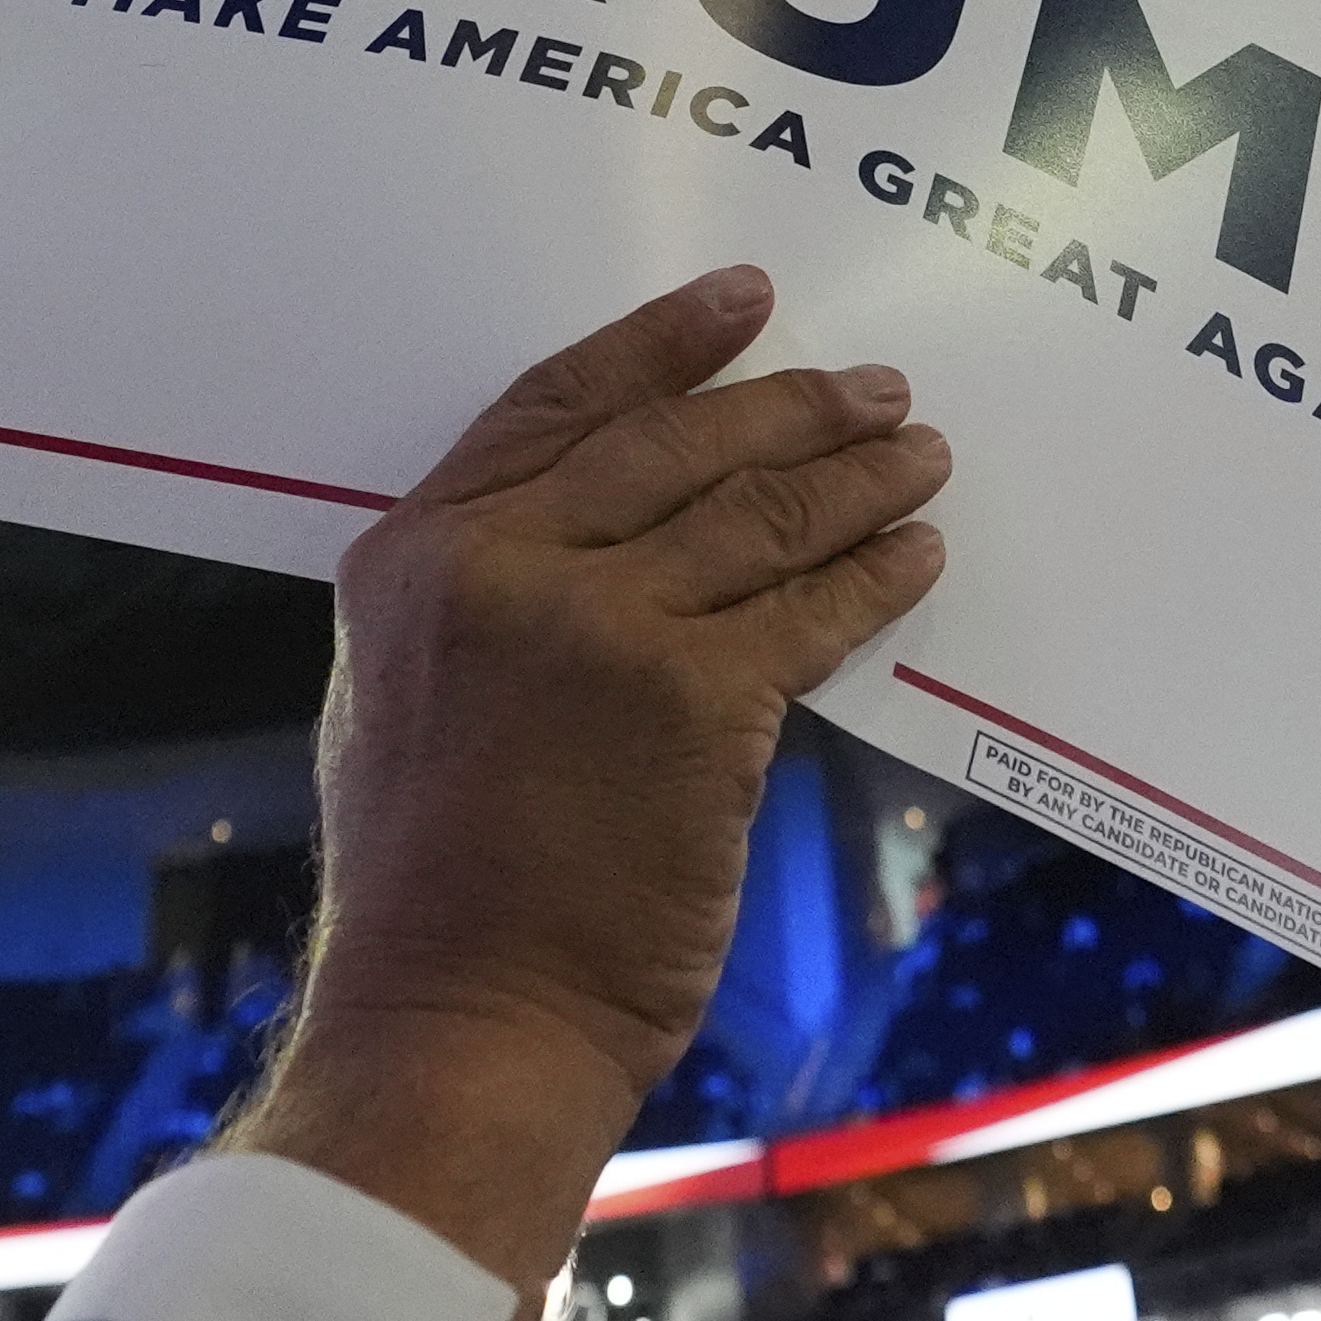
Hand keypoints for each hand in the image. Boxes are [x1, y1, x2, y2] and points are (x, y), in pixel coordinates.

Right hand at [227, 262, 950, 1297]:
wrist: (463, 1018)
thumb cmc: (433, 889)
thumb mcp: (401, 698)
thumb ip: (483, 594)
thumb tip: (598, 535)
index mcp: (415, 554)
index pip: (558, 405)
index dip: (661, 345)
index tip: (744, 302)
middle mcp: (501, 566)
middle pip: (676, 443)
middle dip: (790, 406)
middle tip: (874, 389)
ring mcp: (601, 627)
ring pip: (758, 514)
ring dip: (855, 479)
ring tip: (919, 457)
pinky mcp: (694, 700)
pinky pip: (808, 610)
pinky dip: (871, 577)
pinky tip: (913, 558)